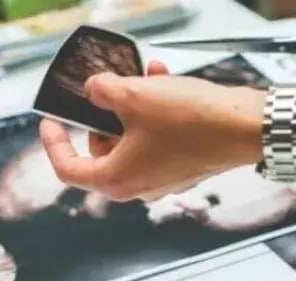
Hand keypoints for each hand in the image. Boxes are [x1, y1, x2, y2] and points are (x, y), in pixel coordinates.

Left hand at [40, 61, 264, 201]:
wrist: (244, 127)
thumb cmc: (193, 122)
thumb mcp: (134, 95)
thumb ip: (102, 91)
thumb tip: (94, 90)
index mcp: (116, 180)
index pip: (67, 169)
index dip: (53, 143)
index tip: (51, 123)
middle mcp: (138, 188)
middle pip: (101, 152)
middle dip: (102, 116)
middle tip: (106, 91)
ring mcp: (162, 180)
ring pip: (131, 141)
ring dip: (132, 108)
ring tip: (144, 78)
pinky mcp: (182, 168)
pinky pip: (155, 141)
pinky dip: (154, 115)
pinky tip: (163, 85)